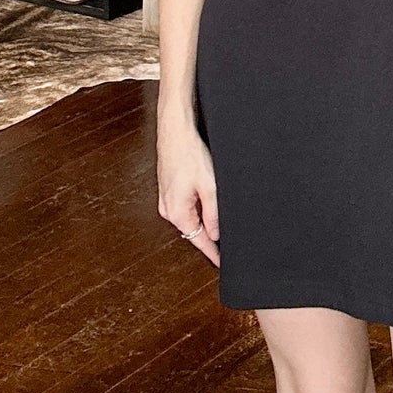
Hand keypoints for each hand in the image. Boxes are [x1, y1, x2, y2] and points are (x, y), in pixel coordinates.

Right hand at [157, 117, 220, 266]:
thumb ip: (214, 214)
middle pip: (193, 229)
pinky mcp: (168, 187)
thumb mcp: (210, 186)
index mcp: (177, 212)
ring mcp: (166, 197)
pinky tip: (206, 200)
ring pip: (189, 216)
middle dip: (209, 236)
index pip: (198, 241)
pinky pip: (185, 205)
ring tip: (219, 220)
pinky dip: (196, 207)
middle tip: (227, 243)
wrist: (175, 129)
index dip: (212, 253)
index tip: (221, 263)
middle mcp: (168, 208)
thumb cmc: (189, 153)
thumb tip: (216, 233)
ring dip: (203, 219)